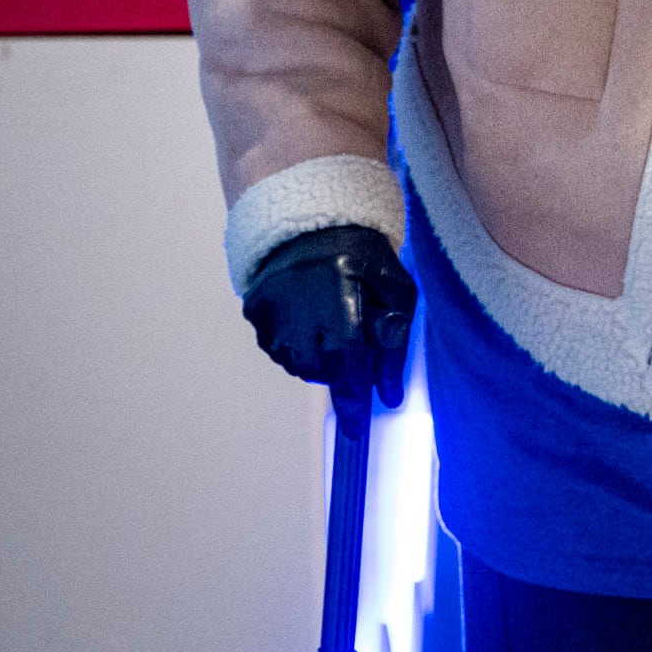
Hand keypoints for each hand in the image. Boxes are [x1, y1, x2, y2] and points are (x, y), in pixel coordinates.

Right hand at [242, 224, 415, 404]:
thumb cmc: (363, 255)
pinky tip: (310, 319)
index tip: (356, 429)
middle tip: (355, 338)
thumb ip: (396, 341)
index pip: (346, 358)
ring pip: (299, 364)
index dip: (352, 397)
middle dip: (344, 368)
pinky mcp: (254, 312)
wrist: (311, 223)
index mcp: (339, 291)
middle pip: (323, 368)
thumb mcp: (396, 289)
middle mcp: (299, 304)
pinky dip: (299, 346)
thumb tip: (390, 393)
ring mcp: (271, 310)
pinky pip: (279, 351)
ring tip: (332, 322)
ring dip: (321, 358)